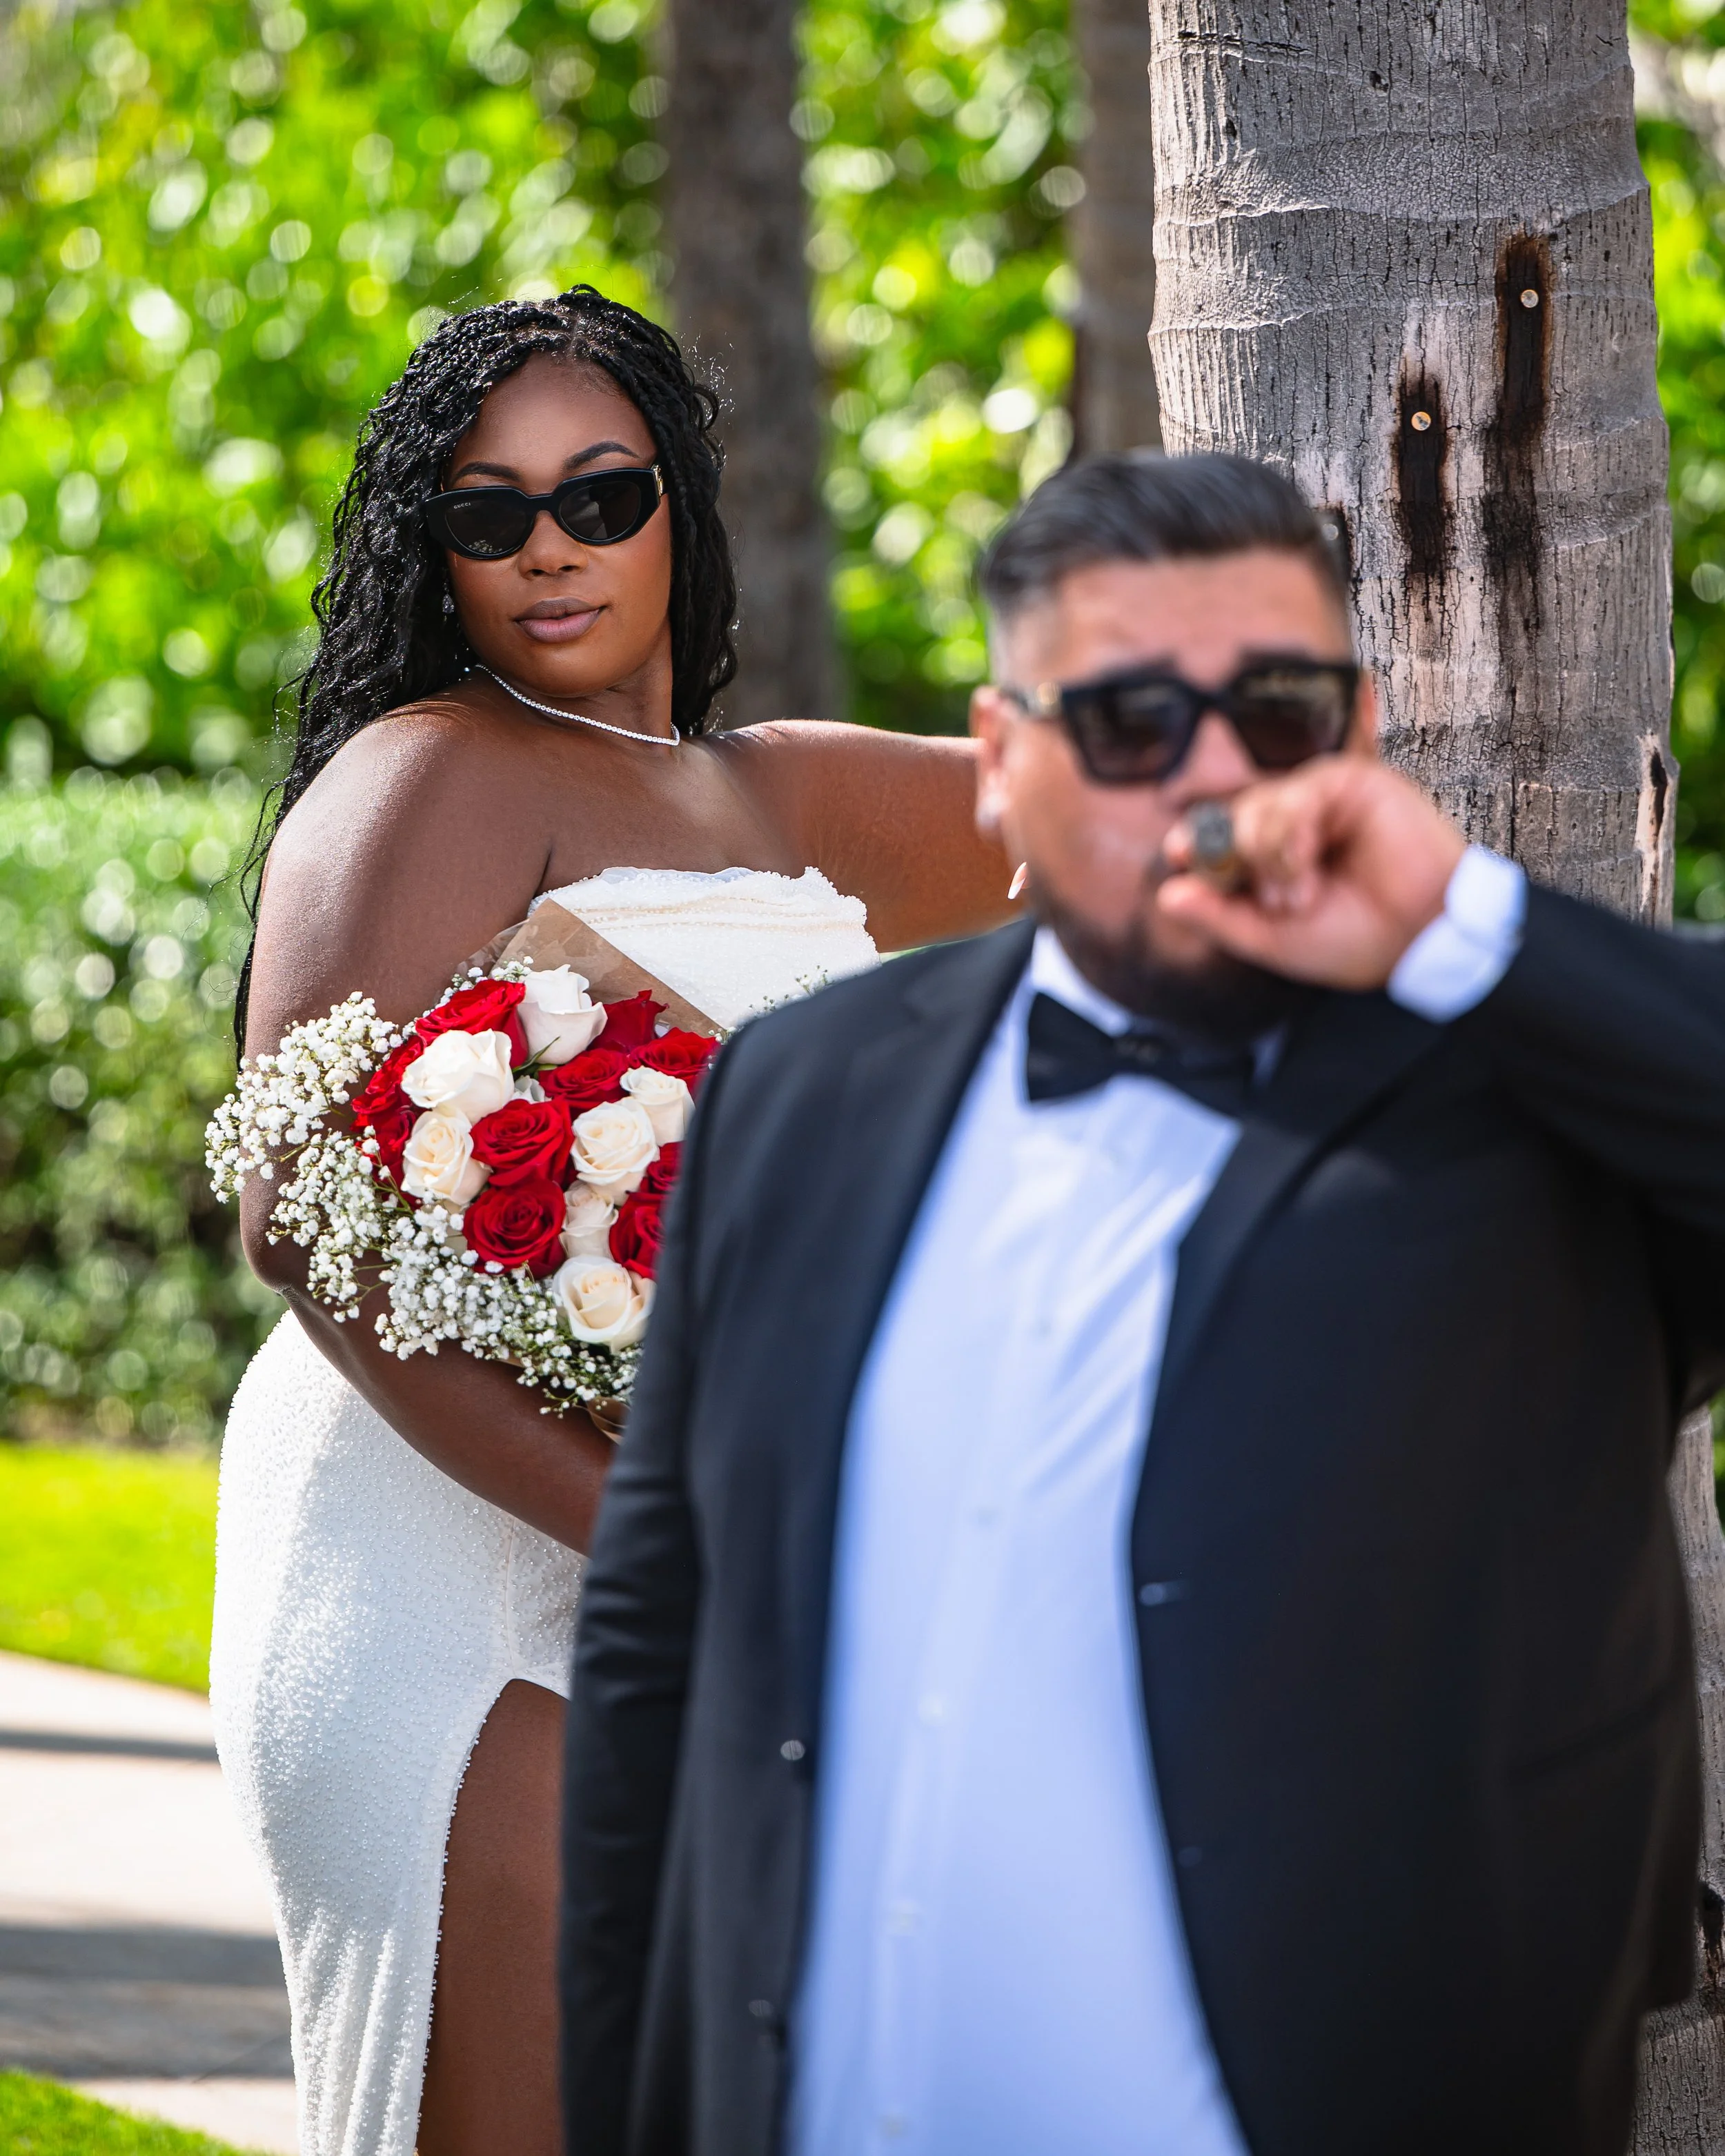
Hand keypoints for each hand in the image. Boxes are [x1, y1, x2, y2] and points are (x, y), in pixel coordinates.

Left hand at [1158, 757, 1465, 989]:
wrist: (1422, 938)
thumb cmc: (1355, 941)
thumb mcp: (1272, 938)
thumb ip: (1220, 917)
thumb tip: (1166, 897)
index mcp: (1275, 856)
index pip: (1219, 837)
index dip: (1195, 841)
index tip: (1178, 853)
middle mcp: (1295, 823)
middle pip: (1233, 815)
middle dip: (1238, 858)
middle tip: (1274, 903)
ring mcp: (1323, 799)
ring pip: (1261, 802)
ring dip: (1269, 854)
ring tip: (1300, 896)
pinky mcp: (1352, 783)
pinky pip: (1297, 793)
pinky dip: (1290, 833)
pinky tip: (1307, 866)